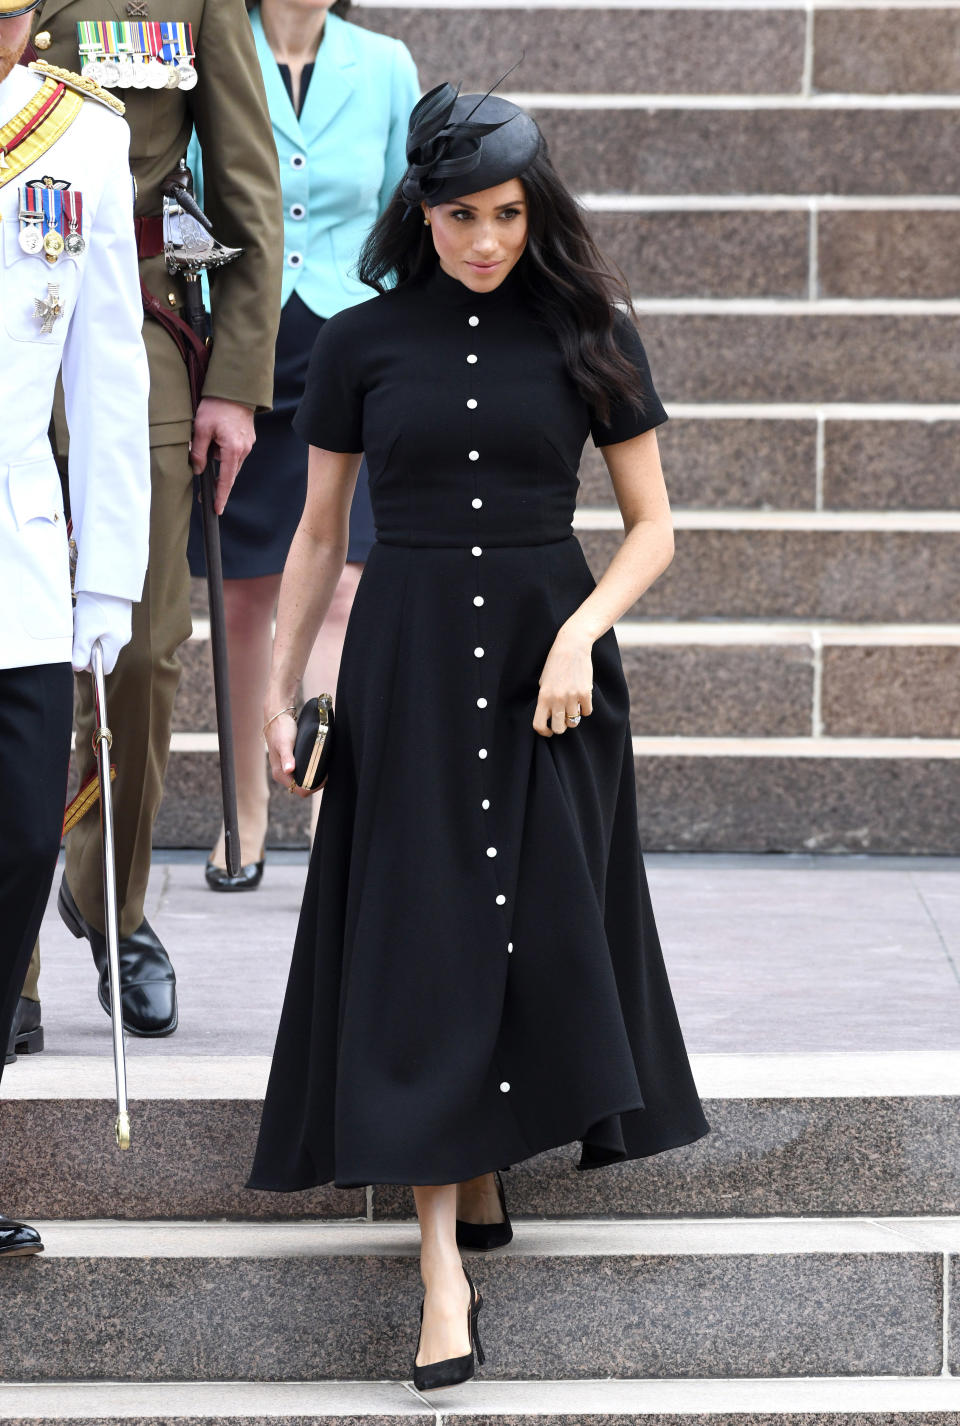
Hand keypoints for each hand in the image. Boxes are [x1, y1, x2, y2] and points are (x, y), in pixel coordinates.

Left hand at [72, 591, 132, 674]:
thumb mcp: (85, 631)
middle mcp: (122, 638)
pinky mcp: (119, 618)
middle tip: (79, 631)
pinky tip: (88, 613)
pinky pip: (103, 629)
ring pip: (100, 639)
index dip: (90, 664)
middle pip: (102, 653)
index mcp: (116, 644)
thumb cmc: (97, 606)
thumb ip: (81, 651)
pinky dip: (92, 624)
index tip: (80, 652)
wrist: (108, 581)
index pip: (105, 668)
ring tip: (82, 619)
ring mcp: (122, 628)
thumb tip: (78, 668)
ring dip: (88, 633)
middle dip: (87, 645)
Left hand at [190, 397, 255, 513]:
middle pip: (229, 473)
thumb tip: (197, 469)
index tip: (217, 509)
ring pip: (231, 461)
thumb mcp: (201, 428)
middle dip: (217, 478)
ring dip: (219, 459)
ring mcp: (248, 444)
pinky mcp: (248, 438)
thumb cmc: (217, 406)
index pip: (225, 480)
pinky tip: (218, 437)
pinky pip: (235, 451)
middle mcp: (244, 450)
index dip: (220, 496)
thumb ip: (198, 452)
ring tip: (209, 440)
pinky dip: (225, 451)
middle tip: (205, 489)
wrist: (235, 388)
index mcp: (232, 450)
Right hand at [263, 707, 316, 797]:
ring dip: (315, 777)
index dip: (313, 787)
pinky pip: (303, 773)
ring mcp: (287, 769)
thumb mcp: (285, 743)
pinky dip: (312, 771)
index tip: (324, 778)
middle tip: (328, 773)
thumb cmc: (281, 729)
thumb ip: (287, 757)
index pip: (300, 790)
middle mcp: (283, 774)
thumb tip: (289, 770)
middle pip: (303, 787)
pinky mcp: (291, 763)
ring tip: (325, 768)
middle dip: (316, 783)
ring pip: (304, 781)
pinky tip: (320, 764)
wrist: (277, 717)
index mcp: (280, 773)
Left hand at [533, 624, 593, 737]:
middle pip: (559, 728)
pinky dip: (585, 709)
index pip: (539, 725)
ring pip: (574, 722)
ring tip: (573, 706)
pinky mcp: (586, 693)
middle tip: (562, 721)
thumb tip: (549, 716)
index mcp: (543, 696)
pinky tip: (582, 701)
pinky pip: (586, 712)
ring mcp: (572, 697)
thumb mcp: (544, 681)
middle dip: (561, 727)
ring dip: (573, 717)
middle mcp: (557, 699)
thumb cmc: (555, 664)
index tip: (548, 731)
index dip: (544, 732)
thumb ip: (545, 699)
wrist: (572, 647)